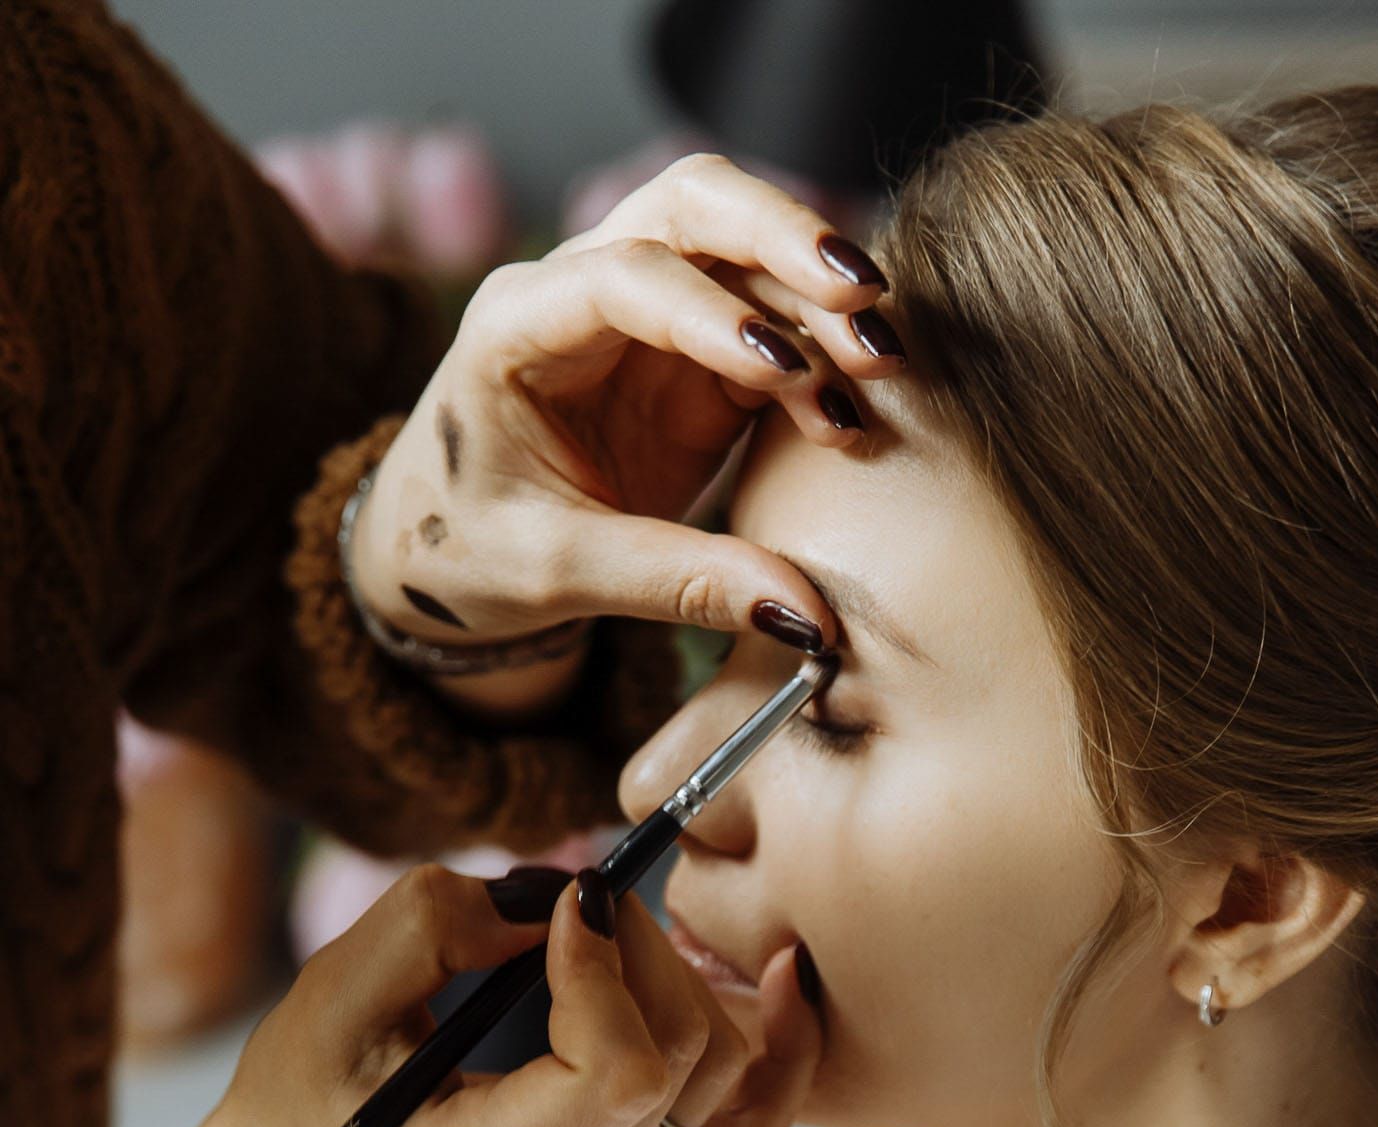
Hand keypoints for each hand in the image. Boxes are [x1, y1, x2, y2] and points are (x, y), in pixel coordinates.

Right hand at [113, 864, 823, 1126]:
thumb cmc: (305, 1091)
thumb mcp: (330, 993)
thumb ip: (434, 925)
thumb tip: (563, 900)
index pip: (618, 1077)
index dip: (609, 972)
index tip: (563, 908)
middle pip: (680, 1061)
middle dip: (648, 950)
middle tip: (582, 898)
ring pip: (723, 1076)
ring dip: (690, 976)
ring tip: (619, 926)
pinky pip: (749, 1120)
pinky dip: (780, 1050)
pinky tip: (785, 978)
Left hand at [349, 152, 904, 668]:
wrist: (448, 556)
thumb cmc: (471, 554)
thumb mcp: (559, 574)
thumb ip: (678, 585)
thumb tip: (807, 619)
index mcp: (515, 325)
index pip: (622, 277)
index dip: (707, 312)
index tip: (780, 364)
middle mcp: (580, 291)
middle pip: (692, 208)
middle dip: (784, 237)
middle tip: (863, 296)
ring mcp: (645, 316)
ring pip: (746, 254)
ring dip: (819, 301)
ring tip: (882, 368)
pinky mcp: (695, 359)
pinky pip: (773, 329)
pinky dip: (820, 357)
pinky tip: (857, 408)